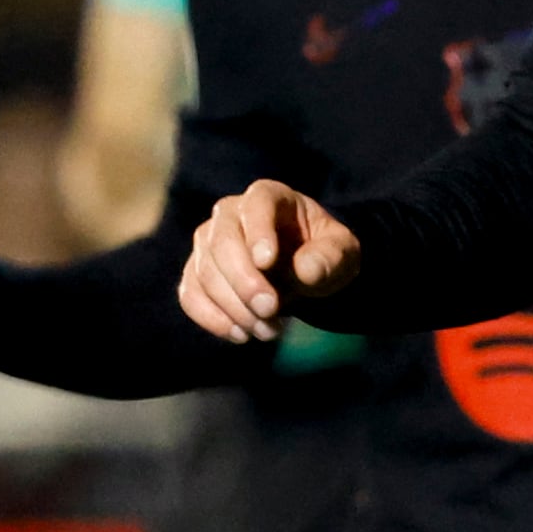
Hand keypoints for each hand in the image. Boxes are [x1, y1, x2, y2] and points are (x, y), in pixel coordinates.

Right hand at [182, 177, 361, 342]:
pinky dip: (212, 318)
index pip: (257, 204)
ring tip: (268, 330)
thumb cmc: (322, 255)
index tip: (267, 262)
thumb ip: (330, 258)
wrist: (303, 275)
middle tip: (269, 310)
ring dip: (234, 307)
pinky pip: (190, 295)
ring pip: (205, 271)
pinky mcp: (197, 273)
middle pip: (222, 241)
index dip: (259, 230)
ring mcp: (209, 242)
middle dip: (244, 281)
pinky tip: (241, 335)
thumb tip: (305, 270)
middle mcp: (231, 213)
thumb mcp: (342, 253)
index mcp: (269, 196)